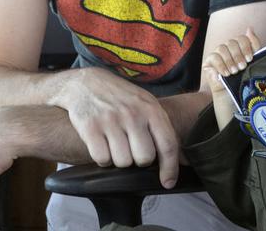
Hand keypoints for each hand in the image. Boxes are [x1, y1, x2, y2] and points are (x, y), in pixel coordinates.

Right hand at [60, 67, 179, 188]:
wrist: (85, 83)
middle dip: (139, 160)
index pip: (168, 144)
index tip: (168, 182)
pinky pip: (102, 159)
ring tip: (115, 144)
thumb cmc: (120, 97)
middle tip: (131, 149)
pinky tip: (102, 144)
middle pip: (144, 158)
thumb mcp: (144, 102)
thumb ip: (159, 126)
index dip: (170, 168)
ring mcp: (111, 120)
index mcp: (150, 108)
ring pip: (123, 162)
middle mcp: (132, 114)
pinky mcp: (90, 128)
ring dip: (119, 160)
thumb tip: (180, 158)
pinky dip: (102, 158)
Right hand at [201, 27, 261, 91]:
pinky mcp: (208, 63)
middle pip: (232, 42)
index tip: (250, 59)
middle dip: (238, 55)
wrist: (234, 99)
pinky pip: (213, 57)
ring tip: (234, 72)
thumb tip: (250, 28)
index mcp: (239, 48)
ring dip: (230, 60)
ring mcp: (217, 55)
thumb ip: (253, 46)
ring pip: (222, 48)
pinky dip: (221, 64)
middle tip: (242, 67)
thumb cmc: (244, 83)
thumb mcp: (252, 63)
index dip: (246, 46)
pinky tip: (226, 73)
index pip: (241, 38)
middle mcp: (228, 49)